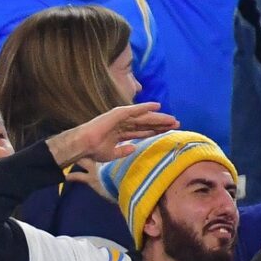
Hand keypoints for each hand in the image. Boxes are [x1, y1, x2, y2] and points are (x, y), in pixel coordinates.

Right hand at [44, 100, 177, 168]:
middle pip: (146, 124)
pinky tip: (158, 106)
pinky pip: (135, 110)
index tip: (168, 132)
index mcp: (121, 133)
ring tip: (172, 118)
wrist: (83, 145)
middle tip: (176, 124)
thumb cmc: (93, 150)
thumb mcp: (111, 154)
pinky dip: (146, 107)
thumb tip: (132, 148)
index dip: (155, 131)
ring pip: (144, 117)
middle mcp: (123, 124)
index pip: (142, 131)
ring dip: (158, 117)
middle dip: (160, 124)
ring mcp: (121, 118)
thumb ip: (123, 150)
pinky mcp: (118, 114)